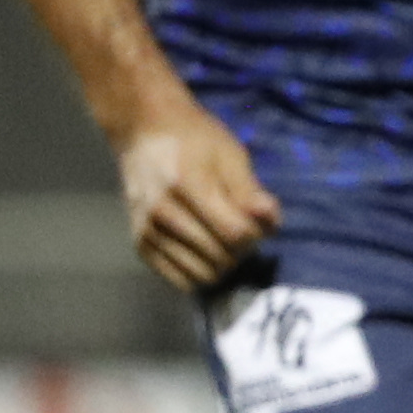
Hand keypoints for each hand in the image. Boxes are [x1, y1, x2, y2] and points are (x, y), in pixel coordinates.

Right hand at [114, 98, 277, 294]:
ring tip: (223, 237)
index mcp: (186, 185)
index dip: (257, 232)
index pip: (235, 233)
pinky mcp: (140, 246)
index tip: (258, 218)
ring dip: (224, 262)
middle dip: (244, 248)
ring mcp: (147, 232)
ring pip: (204, 274)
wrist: (143, 132)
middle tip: (243, 226)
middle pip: (222, 257)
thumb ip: (250, 192)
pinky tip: (206, 250)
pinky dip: (201, 271)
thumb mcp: (230, 155)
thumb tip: (271, 223)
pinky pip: (181, 280)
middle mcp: (162, 213)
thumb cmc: (194, 139)